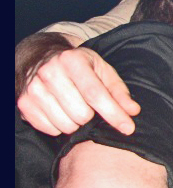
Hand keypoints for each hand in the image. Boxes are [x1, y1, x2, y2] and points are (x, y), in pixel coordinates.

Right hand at [17, 47, 140, 135]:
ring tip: (76, 108)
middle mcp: (49, 72)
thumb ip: (119, 91)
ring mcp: (33, 89)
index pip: (96, 94)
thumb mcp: (102, 71)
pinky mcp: (24, 103)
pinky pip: (50, 129)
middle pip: (81, 114)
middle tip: (90, 107)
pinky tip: (62, 112)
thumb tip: (133, 111)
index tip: (128, 128)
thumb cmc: (79, 66)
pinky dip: (60, 126)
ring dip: (76, 123)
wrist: (41, 58)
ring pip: (66, 125)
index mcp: (72, 60)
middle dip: (91, 116)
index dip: (113, 114)